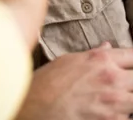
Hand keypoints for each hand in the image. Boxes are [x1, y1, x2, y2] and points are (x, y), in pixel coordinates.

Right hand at [16, 44, 132, 119]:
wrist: (37, 104)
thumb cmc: (49, 81)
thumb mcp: (70, 59)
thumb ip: (94, 54)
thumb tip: (108, 48)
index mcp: (102, 59)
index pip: (132, 55)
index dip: (132, 60)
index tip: (130, 64)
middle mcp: (112, 79)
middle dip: (131, 79)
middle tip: (123, 83)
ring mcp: (114, 103)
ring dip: (128, 98)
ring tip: (115, 97)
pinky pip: (125, 117)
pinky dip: (121, 114)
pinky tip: (108, 110)